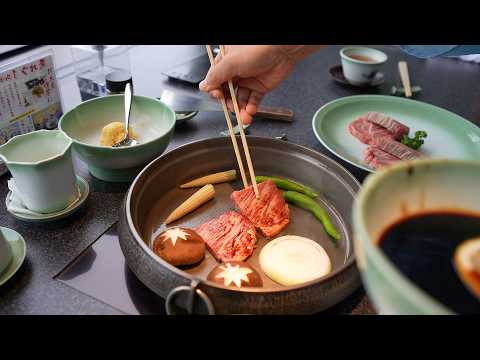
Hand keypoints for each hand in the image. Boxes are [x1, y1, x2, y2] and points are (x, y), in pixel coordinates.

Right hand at [200, 45, 322, 123]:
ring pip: (239, 99)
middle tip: (232, 109)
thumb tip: (204, 86)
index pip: (215, 82)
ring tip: (243, 117)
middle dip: (228, 104)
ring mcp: (248, 80)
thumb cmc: (257, 48)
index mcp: (225, 63)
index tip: (219, 97)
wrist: (281, 50)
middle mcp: (235, 72)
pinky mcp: (260, 87)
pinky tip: (250, 112)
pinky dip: (250, 108)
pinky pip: (252, 101)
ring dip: (240, 110)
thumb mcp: (230, 63)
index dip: (216, 92)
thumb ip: (216, 76)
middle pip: (227, 93)